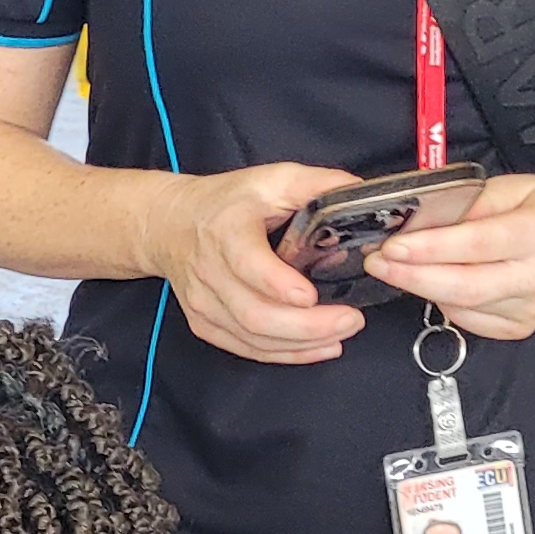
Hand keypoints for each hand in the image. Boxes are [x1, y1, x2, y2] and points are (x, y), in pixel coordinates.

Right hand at [137, 164, 364, 363]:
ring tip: (341, 334)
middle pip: (255, 314)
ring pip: (253, 338)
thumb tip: (364, 195)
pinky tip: (317, 347)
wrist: (171, 225)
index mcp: (226, 230)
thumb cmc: (227, 202)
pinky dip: (285, 355)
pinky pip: (246, 349)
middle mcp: (209, 272)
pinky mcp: (205, 324)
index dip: (278, 284)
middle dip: (307, 325)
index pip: (247, 264)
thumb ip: (319, 185)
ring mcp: (204, 304)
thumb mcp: (273, 179)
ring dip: (302, 343)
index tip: (310, 295)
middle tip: (350, 320)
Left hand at [366, 175, 534, 340]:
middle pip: (466, 286)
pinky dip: (442, 302)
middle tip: (377, 262)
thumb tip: (416, 221)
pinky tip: (434, 283)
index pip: (478, 244)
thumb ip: (466, 202)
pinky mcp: (522, 327)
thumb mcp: (510, 187)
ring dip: (422, 287)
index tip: (391, 246)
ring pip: (462, 306)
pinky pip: (467, 320)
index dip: (431, 249)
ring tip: (398, 268)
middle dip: (412, 276)